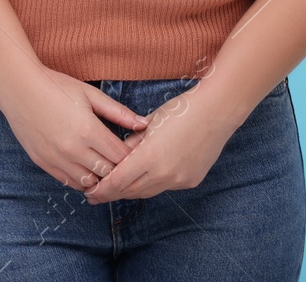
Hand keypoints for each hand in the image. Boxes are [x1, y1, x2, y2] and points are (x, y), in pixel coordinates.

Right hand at [0, 66, 151, 192]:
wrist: (19, 88)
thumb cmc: (57, 86)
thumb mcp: (91, 94)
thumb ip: (118, 112)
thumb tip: (144, 124)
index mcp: (88, 130)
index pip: (119, 156)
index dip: (130, 156)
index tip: (134, 151)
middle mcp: (73, 149)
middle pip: (106, 172)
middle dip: (117, 169)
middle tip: (123, 162)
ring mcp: (56, 158)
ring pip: (88, 182)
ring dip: (99, 177)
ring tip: (105, 167)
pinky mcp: (43, 163)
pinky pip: (68, 182)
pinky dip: (81, 179)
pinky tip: (86, 170)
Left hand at [81, 85, 233, 202]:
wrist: (216, 111)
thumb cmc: (180, 111)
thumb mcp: (149, 124)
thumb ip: (131, 143)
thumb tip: (117, 158)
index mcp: (150, 156)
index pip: (118, 181)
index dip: (102, 190)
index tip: (90, 193)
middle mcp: (164, 173)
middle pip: (131, 191)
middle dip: (113, 193)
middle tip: (97, 194)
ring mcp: (179, 179)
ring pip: (147, 192)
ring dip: (131, 190)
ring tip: (117, 189)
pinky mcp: (190, 181)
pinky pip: (164, 187)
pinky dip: (152, 184)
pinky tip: (144, 179)